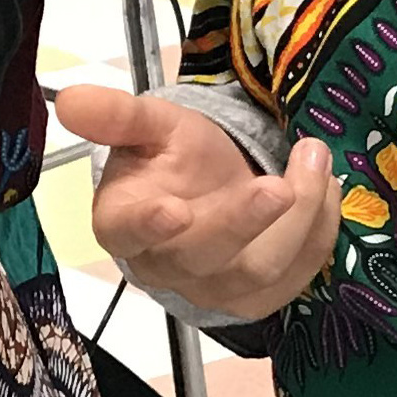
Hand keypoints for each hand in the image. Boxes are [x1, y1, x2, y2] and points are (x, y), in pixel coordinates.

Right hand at [53, 84, 340, 322]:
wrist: (204, 193)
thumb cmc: (171, 160)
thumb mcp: (148, 126)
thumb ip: (116, 115)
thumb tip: (70, 98)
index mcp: (124, 224)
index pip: (130, 232)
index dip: (151, 225)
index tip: (174, 208)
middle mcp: (166, 267)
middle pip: (206, 256)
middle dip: (246, 220)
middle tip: (282, 183)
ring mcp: (215, 290)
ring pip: (261, 271)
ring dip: (300, 217)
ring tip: (315, 158)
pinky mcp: (260, 298)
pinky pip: (299, 275)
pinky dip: (320, 231)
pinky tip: (326, 188)